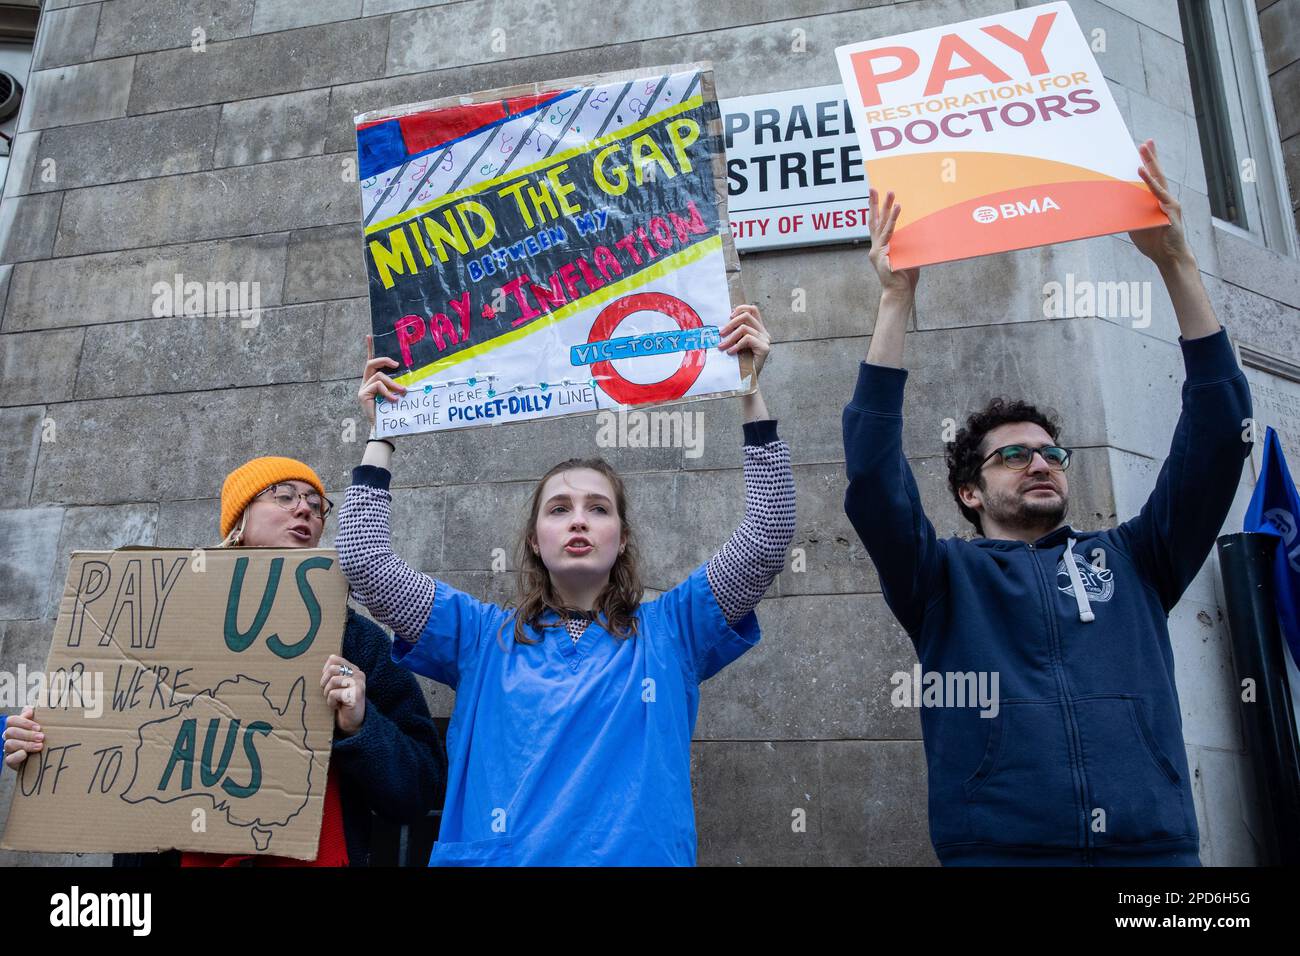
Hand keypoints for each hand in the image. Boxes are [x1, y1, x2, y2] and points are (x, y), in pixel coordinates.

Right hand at [3, 707, 40, 769]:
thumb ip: (34, 716)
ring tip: (40, 746)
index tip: (38, 727)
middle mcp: (9, 737)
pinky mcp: (11, 761)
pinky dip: (18, 756)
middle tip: (41, 737)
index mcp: (15, 727)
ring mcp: (9, 750)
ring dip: (26, 744)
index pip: (11, 720)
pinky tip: (26, 754)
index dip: (24, 722)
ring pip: (9, 744)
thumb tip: (30, 709)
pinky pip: (9, 759)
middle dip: (27, 734)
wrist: (42, 757)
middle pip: (10, 732)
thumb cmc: (40, 738)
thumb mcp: (38, 727)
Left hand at [321, 655, 366, 736]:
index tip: (327, 682)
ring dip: (328, 694)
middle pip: (332, 669)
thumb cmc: (342, 703)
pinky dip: (331, 702)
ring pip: (332, 681)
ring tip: (334, 700)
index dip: (325, 671)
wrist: (353, 722)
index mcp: (354, 669)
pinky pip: (333, 694)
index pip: (334, 659)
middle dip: (325, 683)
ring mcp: (358, 684)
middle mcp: (358, 674)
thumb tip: (321, 663)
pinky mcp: (355, 694)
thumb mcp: (338, 685)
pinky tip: (338, 706)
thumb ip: (333, 673)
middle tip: (329, 693)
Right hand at [358, 335, 406, 428]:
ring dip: (393, 383)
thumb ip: (397, 386)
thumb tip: (408, 380)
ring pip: (379, 377)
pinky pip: (378, 386)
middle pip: (371, 363)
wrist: (383, 429)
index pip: (370, 362)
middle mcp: (366, 383)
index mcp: (373, 381)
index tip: (369, 336)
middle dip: (384, 360)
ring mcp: (363, 389)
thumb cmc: (392, 413)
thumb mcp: (396, 395)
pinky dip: (388, 392)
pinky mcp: (362, 395)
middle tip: (396, 365)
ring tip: (402, 392)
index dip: (369, 349)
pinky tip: (394, 400)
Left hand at [719, 304, 770, 378]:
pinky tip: (730, 352)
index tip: (729, 316)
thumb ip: (734, 332)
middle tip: (721, 333)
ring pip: (745, 328)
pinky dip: (736, 345)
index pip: (753, 309)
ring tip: (722, 346)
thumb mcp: (735, 343)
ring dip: (730, 337)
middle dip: (731, 323)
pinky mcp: (764, 348)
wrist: (746, 381)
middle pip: (747, 316)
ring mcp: (765, 340)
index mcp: (758, 329)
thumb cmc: (739, 362)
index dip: (740, 308)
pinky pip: (747, 339)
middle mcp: (764, 333)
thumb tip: (722, 322)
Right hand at [868, 187, 919, 296]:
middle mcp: (875, 247)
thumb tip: (917, 229)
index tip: (873, 195)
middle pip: (874, 221)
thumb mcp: (906, 255)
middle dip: (874, 203)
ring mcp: (877, 251)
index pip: (876, 225)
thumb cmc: (905, 276)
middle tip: (873, 188)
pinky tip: (897, 208)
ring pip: (881, 224)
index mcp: (880, 247)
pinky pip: (889, 233)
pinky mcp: (882, 254)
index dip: (874, 210)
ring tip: (890, 193)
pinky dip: (893, 220)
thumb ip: (907, 244)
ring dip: (886, 207)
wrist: (900, 292)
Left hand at [1129, 139, 1194, 270]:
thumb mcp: (1136, 225)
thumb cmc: (1153, 242)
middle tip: (1145, 142)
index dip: (1148, 164)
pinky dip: (1149, 182)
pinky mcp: (1170, 210)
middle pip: (1157, 173)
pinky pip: (1158, 193)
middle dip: (1151, 157)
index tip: (1142, 150)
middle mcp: (1164, 198)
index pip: (1152, 179)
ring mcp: (1168, 202)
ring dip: (1150, 163)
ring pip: (1158, 179)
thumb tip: (1112, 206)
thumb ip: (1128, 213)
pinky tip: (1142, 171)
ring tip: (1144, 148)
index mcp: (1156, 201)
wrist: (1168, 257)